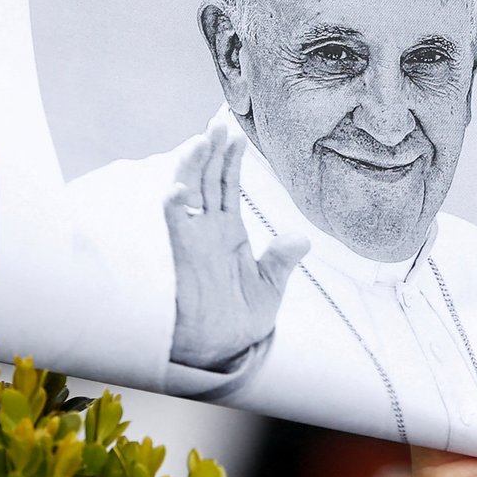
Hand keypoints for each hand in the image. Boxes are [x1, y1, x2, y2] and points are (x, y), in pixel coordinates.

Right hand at [165, 120, 309, 370]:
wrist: (221, 351)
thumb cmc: (240, 320)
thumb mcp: (268, 286)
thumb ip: (281, 260)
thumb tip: (301, 238)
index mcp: (228, 232)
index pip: (227, 186)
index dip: (230, 159)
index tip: (234, 132)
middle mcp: (207, 231)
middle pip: (207, 181)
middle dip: (211, 152)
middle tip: (218, 124)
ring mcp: (192, 242)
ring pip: (189, 195)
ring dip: (193, 168)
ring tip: (201, 141)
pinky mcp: (181, 259)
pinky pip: (175, 229)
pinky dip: (175, 208)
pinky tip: (179, 190)